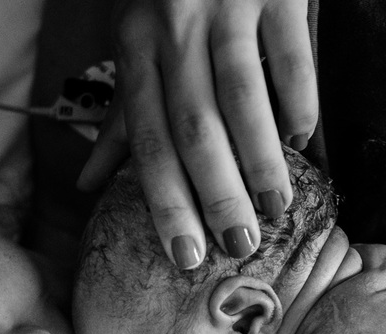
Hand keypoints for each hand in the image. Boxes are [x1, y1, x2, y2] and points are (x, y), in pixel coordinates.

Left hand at [79, 0, 317, 267]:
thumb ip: (120, 116)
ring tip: (276, 208)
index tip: (187, 257)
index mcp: (133, 46)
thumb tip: (85, 185)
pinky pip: (291, 58)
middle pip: (194, 128)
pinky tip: (300, 139)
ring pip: (242, 98)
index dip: (166, 203)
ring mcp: (226, 6)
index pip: (146, 140)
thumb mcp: (132, 41)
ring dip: (261, 161)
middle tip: (239, 246)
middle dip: (216, 195)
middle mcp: (173, 27)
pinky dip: (297, 103)